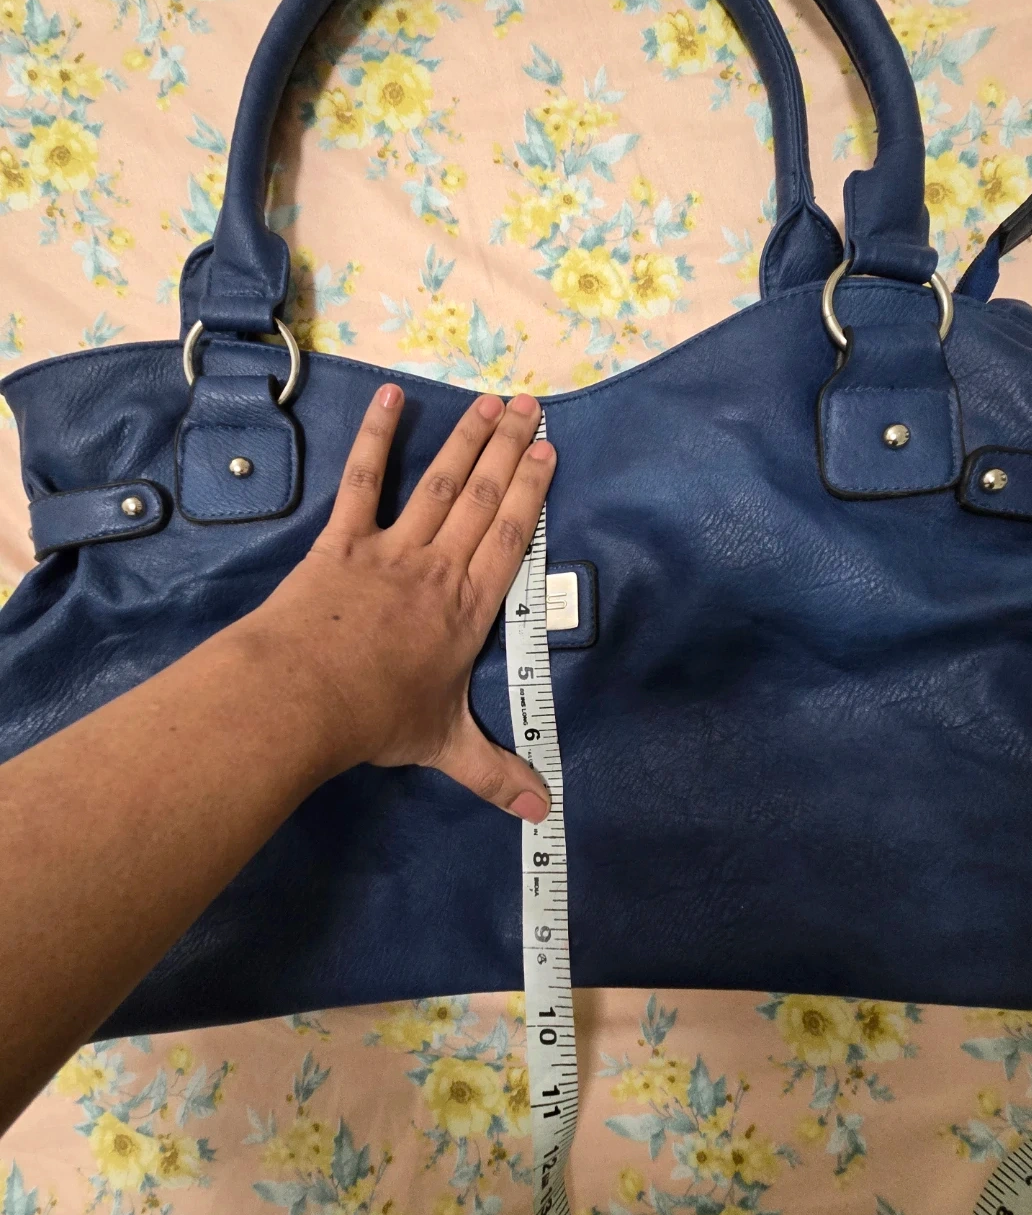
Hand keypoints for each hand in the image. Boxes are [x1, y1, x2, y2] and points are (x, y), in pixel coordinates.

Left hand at [234, 383, 556, 821]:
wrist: (300, 699)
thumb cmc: (375, 720)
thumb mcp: (445, 748)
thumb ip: (497, 774)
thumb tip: (543, 816)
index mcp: (469, 608)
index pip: (511, 538)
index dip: (532, 491)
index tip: (549, 452)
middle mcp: (439, 567)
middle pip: (484, 498)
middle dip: (510, 449)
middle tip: (530, 406)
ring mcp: (391, 548)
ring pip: (439, 482)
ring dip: (467, 438)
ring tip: (490, 399)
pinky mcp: (343, 539)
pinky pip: (363, 479)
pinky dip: (376, 436)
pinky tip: (390, 397)